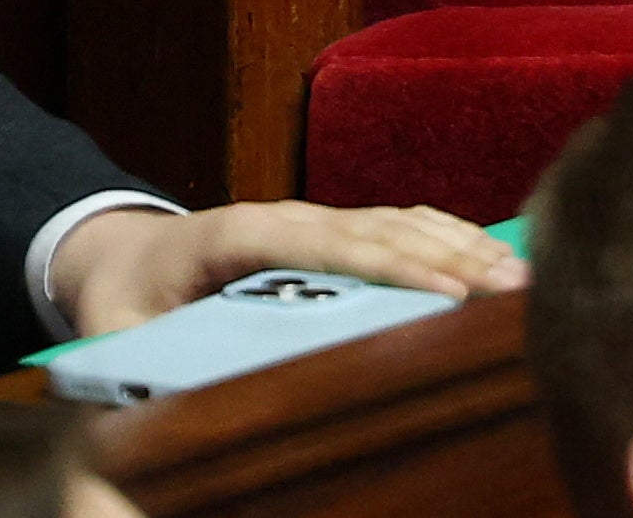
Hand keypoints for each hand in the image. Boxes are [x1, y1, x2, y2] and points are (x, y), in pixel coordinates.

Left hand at [49, 198, 522, 334]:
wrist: (117, 247)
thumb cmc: (120, 297)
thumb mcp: (111, 335)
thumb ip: (132, 366)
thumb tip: (153, 415)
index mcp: (239, 233)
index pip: (331, 244)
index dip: (393, 268)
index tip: (447, 295)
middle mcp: (290, 215)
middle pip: (384, 228)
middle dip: (452, 258)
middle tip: (511, 292)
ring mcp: (316, 215)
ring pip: (403, 221)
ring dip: (465, 245)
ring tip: (520, 278)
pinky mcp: (333, 226)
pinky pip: (403, 222)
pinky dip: (453, 236)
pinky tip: (494, 255)